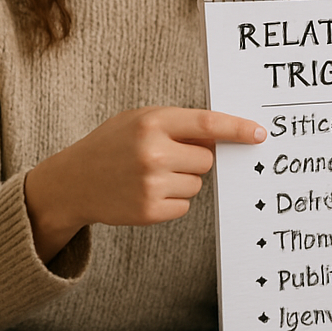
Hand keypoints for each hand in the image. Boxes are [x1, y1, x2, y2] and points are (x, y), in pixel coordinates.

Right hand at [25, 106, 265, 260]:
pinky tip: (145, 192)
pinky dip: (172, 200)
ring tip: (149, 175)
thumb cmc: (112, 144)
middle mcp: (153, 152)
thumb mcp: (139, 119)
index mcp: (152, 122)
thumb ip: (179, 123)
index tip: (260, 134)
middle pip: (207, 158)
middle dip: (194, 158)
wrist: (71, 182)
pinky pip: (185, 205)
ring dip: (182, 180)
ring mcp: (151, 184)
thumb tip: (224, 136)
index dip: (238, 128)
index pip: (208, 124)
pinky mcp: (149, 210)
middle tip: (165, 157)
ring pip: (197, 183)